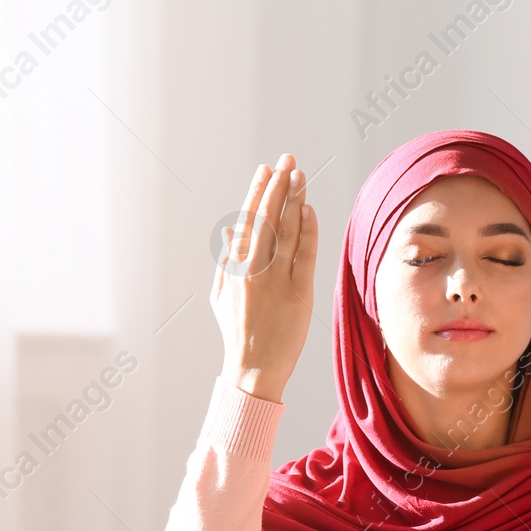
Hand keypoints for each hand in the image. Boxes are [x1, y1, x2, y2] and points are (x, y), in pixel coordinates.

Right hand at [212, 153, 318, 403]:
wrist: (253, 370)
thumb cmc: (238, 332)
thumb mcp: (222, 295)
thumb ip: (227, 261)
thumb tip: (231, 231)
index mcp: (234, 268)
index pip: (248, 221)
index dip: (258, 193)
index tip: (266, 170)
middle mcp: (253, 271)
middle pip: (267, 219)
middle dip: (278, 186)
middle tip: (287, 160)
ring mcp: (276, 282)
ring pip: (286, 232)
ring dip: (293, 200)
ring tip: (299, 175)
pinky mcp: (299, 295)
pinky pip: (304, 256)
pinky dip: (306, 231)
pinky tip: (308, 210)